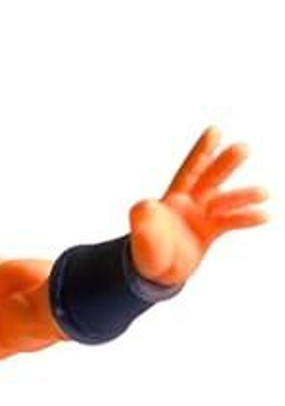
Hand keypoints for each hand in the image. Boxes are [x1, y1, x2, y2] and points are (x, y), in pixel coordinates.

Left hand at [129, 126, 267, 285]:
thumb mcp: (140, 235)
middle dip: (225, 163)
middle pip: (210, 178)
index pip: (189, 170)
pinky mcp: (211, 231)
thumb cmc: (146, 251)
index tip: (215, 130)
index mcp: (172, 197)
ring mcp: (202, 215)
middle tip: (243, 148)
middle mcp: (190, 201)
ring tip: (263, 193)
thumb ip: (142, 220)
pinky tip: (265, 216)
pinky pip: (231, 222)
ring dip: (243, 196)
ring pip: (225, 201)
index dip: (201, 152)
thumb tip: (145, 205)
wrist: (156, 274)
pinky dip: (247, 218)